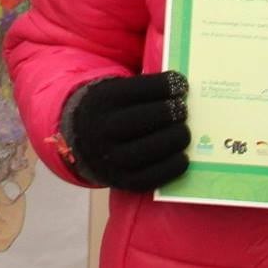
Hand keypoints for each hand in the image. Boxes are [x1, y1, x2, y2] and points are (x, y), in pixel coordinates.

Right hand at [59, 72, 190, 191]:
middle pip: (140, 119)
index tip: (182, 86)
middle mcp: (102, 129)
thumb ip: (145, 91)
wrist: (83, 140)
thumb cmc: (114, 110)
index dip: (164, 86)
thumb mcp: (118, 92)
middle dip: (169, 113)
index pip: (138, 89)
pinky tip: (184, 158)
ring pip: (144, 150)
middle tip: (184, 111)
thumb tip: (182, 91)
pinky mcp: (119, 180)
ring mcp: (109, 157)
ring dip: (172, 140)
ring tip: (185, 132)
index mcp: (103, 99)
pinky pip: (147, 178)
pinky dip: (170, 169)